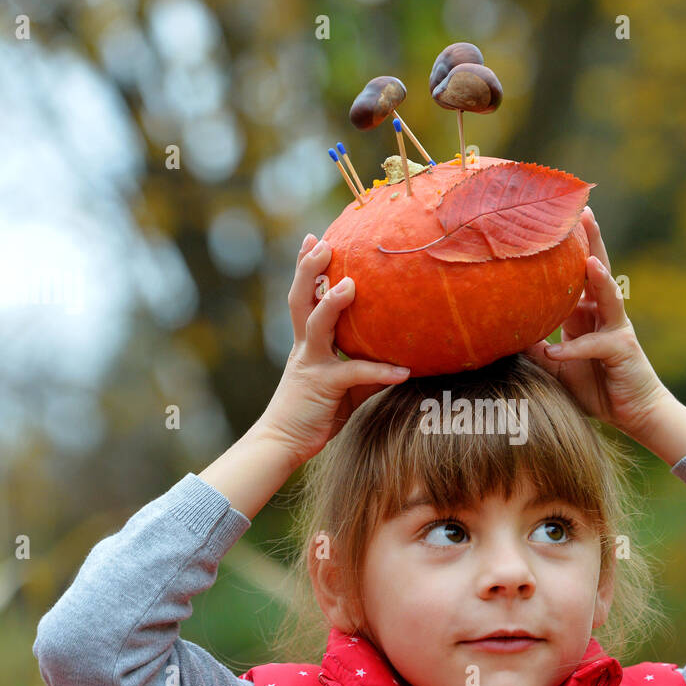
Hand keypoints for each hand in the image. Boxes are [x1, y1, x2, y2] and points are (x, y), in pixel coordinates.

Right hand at [251, 234, 410, 468]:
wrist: (282, 445)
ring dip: (332, 302)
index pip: (303, 298)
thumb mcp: (344, 388)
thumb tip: (400, 364)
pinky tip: (403, 372)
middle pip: (300, 299)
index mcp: (306, 345)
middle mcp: (304, 348)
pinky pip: (353, 373)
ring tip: (351, 284)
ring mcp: (310, 365)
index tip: (312, 240)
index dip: (305, 269)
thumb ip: (364, 372)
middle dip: (308, 269)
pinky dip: (380, 371)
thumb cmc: (313, 415)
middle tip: (321, 242)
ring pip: (317, 324)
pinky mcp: (322, 386)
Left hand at [524, 207, 671, 444]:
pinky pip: (596, 345)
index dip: (566, 249)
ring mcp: (616, 328)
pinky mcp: (622, 350)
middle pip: (597, 269)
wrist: (634, 413)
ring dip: (599, 278)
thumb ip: (534, 348)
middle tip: (582, 211)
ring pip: (608, 296)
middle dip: (591, 240)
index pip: (574, 273)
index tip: (551, 220)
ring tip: (589, 261)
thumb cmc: (596, 386)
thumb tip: (498, 336)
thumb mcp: (555, 365)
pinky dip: (575, 348)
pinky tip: (556, 351)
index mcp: (586, 311)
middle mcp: (602, 313)